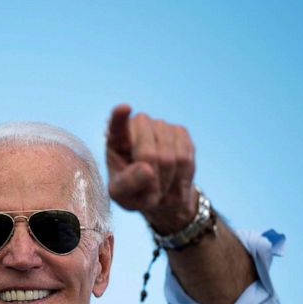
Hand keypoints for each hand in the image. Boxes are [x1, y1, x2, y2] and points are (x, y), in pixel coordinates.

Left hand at [105, 104, 197, 232]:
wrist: (159, 190)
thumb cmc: (134, 191)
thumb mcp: (123, 195)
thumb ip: (129, 184)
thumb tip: (146, 169)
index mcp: (116, 140)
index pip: (116, 125)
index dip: (120, 117)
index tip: (124, 108)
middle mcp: (137, 126)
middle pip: (150, 154)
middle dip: (154, 180)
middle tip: (153, 195)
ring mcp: (160, 126)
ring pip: (172, 157)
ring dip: (169, 180)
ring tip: (162, 188)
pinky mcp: (180, 132)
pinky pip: (186, 157)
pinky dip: (183, 176)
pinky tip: (175, 180)